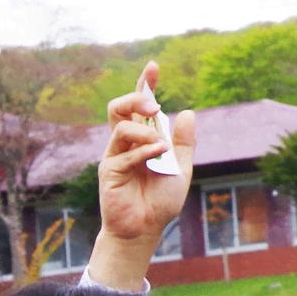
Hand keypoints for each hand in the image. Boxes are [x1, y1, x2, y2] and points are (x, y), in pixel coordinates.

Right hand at [85, 61, 197, 290]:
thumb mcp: (180, 168)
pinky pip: (124, 152)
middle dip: (136, 97)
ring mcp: (114, 155)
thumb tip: (188, 112)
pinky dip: (144, 151)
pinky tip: (158, 156)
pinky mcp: (108, 170)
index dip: (144, 84)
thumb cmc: (160, 201)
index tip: (154, 66)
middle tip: (154, 105)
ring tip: (161, 146)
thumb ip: (184, 143)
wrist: (145, 229)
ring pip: (120, 124)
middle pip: (119, 106)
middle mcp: (125, 143)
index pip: (139, 106)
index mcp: (142, 139)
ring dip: (144, 130)